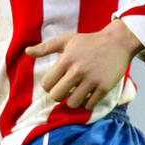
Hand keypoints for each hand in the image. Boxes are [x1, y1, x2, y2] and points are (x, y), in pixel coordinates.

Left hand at [26, 19, 141, 108]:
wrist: (117, 42)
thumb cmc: (88, 41)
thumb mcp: (66, 40)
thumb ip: (45, 47)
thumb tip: (27, 52)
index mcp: (66, 60)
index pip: (46, 84)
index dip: (49, 86)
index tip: (56, 82)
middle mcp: (78, 70)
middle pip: (56, 96)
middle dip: (58, 95)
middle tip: (64, 90)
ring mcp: (92, 79)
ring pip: (73, 103)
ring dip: (73, 101)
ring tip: (77, 93)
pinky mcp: (104, 87)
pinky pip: (90, 104)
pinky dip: (87, 102)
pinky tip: (89, 94)